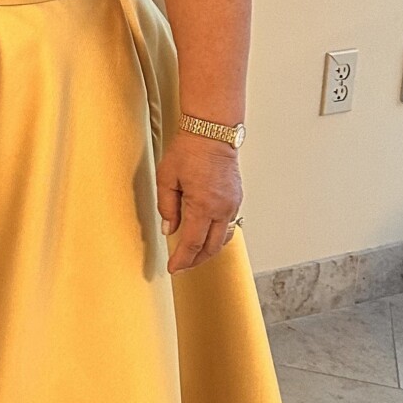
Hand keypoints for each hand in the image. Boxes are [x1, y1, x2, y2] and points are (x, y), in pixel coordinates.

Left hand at [158, 130, 241, 273]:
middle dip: (195, 261)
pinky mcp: (236, 199)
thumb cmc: (188, 151)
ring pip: (222, 239)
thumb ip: (167, 207)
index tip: (173, 268)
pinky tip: (206, 236)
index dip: (182, 260)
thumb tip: (169, 229)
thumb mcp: (167, 179)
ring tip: (193, 255)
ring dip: (208, 251)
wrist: (212, 134)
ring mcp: (232, 205)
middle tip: (181, 265)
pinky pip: (228, 226)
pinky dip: (216, 236)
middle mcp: (221, 209)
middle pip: (210, 248)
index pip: (192, 244)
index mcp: (202, 206)